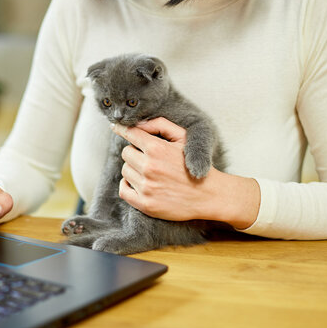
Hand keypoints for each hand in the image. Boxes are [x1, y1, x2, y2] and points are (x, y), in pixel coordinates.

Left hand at [112, 117, 259, 227]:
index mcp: (157, 148)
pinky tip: (137, 183)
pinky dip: (127, 185)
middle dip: (134, 152)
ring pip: (125, 171)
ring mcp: (147, 187)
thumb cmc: (195, 163)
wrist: (209, 195)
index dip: (123, 130)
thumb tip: (137, 123)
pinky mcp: (146, 204)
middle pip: (126, 153)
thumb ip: (160, 125)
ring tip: (148, 172)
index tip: (117, 128)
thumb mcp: (184, 138)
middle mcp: (149, 167)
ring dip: (133, 169)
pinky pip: (123, 190)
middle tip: (147, 157)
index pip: (130, 134)